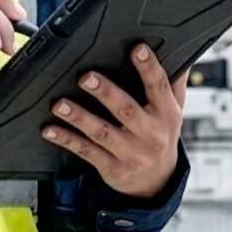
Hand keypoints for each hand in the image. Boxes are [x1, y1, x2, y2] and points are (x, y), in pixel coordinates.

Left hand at [42, 44, 187, 198]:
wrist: (157, 182)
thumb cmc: (161, 135)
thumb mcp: (174, 109)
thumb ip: (174, 82)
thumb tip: (181, 53)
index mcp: (166, 114)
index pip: (159, 87)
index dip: (149, 68)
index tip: (137, 49)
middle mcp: (150, 134)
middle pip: (126, 110)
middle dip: (106, 92)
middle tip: (86, 77)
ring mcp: (131, 153)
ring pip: (102, 133)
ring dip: (79, 118)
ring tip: (59, 104)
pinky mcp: (112, 168)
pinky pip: (86, 152)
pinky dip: (67, 140)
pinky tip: (50, 129)